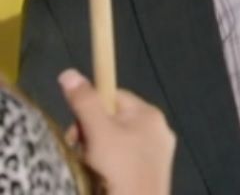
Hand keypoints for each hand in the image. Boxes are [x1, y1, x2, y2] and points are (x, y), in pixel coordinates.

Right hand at [58, 69, 174, 194]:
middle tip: (79, 149)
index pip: (114, 96)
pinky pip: (127, 161)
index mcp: (150, 113)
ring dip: (98, 151)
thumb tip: (69, 73)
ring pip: (118, 142)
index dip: (90, 108)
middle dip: (91, 133)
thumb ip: (84, 102)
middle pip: (115, 120)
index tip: (76, 126)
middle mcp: (159, 129)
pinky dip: (111, 166)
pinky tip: (102, 176)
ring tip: (90, 166)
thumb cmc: (119, 165)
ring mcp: (159, 152)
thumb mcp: (97, 131)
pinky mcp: (155, 172)